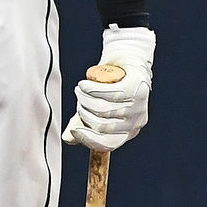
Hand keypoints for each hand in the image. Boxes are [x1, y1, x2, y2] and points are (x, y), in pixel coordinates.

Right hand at [62, 26, 154, 151]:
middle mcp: (135, 122)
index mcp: (127, 132)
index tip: (73, 130)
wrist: (124, 62)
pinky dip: (92, 88)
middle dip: (84, 112)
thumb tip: (68, 138)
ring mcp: (138, 105)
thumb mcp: (95, 108)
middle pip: (102, 126)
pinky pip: (110, 93)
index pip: (109, 143)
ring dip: (85, 98)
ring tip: (80, 89)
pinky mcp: (136, 88)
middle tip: (78, 99)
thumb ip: (82, 123)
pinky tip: (84, 83)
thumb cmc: (109, 88)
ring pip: (103, 109)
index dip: (89, 139)